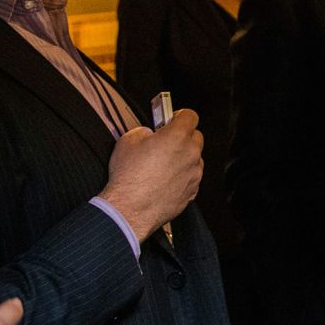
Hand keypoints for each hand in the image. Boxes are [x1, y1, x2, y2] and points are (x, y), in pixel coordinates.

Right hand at [101, 108, 203, 240]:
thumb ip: (145, 131)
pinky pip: (191, 177)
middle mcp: (191, 153)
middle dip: (182, 137)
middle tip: (165, 142)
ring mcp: (194, 173)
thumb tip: (150, 134)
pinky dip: (182, 176)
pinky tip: (164, 180)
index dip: (179, 116)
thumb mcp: (128, 140)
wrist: (130, 209)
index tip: (171, 119)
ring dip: (183, 158)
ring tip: (162, 165)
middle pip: (195, 137)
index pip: (190, 115)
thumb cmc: (128, 176)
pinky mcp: (193, 190)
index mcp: (177, 136)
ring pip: (194, 158)